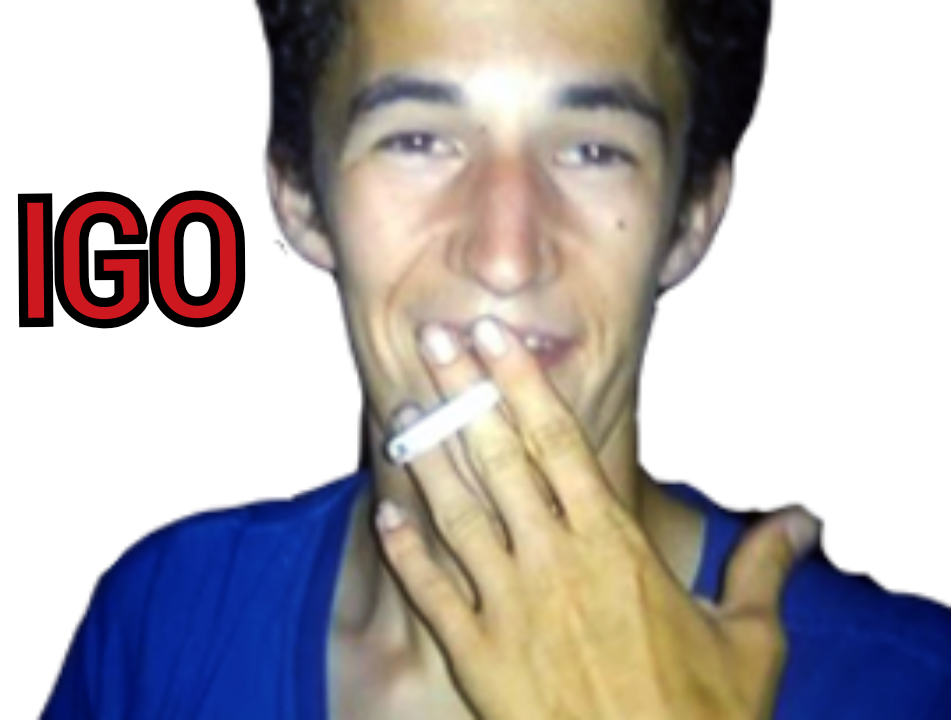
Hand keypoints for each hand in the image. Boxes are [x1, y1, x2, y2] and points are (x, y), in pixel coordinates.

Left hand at [376, 317, 823, 719]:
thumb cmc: (703, 717)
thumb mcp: (749, 639)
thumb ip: (766, 566)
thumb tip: (808, 516)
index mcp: (614, 544)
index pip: (560, 444)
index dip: (525, 385)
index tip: (495, 338)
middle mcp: (555, 562)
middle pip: (501, 461)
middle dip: (466, 395)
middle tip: (434, 339)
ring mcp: (510, 608)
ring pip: (460, 516)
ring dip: (428, 459)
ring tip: (402, 409)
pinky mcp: (478, 658)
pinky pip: (433, 595)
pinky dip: (406, 553)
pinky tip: (383, 511)